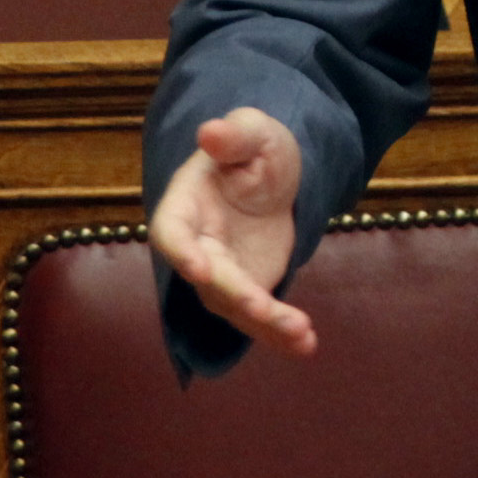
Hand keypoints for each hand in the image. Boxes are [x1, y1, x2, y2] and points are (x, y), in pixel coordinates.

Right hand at [147, 108, 316, 357]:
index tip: (199, 270)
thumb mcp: (253, 131)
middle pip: (209, 280)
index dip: (182, 253)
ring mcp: (223, 273)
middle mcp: (196, 247)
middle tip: (262, 310)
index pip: (172, 234)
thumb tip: (210, 132)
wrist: (274, 174)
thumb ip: (234, 136)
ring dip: (266, 323)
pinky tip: (306, 345)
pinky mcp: (249, 289)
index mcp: (185, 206)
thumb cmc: (254, 147)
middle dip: (236, 295)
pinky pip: (261, 317)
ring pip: (236, 307)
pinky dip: (281, 333)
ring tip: (301, 333)